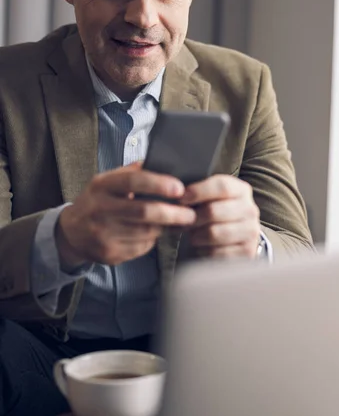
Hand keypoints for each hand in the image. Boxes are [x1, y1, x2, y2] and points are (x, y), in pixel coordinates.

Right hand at [56, 163, 195, 269]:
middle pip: (143, 212)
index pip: (132, 181)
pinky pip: (141, 247)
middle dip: (172, 213)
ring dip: (166, 228)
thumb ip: (133, 172)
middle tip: (191, 214)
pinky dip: (153, 240)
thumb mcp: (108, 181)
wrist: (71, 232)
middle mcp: (100, 208)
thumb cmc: (98, 201)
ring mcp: (103, 233)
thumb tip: (165, 162)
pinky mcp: (109, 253)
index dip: (158, 184)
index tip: (179, 188)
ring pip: (145, 232)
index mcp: (102, 185)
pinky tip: (156, 233)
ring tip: (179, 222)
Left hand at [180, 175, 259, 258]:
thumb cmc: (216, 214)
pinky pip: (217, 252)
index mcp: (241, 190)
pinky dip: (204, 251)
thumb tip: (179, 197)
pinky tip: (203, 246)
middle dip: (193, 217)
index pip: (222, 186)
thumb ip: (198, 193)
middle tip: (183, 221)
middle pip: (213, 211)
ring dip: (197, 235)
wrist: (235, 238)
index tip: (182, 199)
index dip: (199, 191)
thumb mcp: (211, 198)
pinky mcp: (247, 252)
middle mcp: (250, 209)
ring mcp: (251, 231)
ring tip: (193, 234)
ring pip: (214, 233)